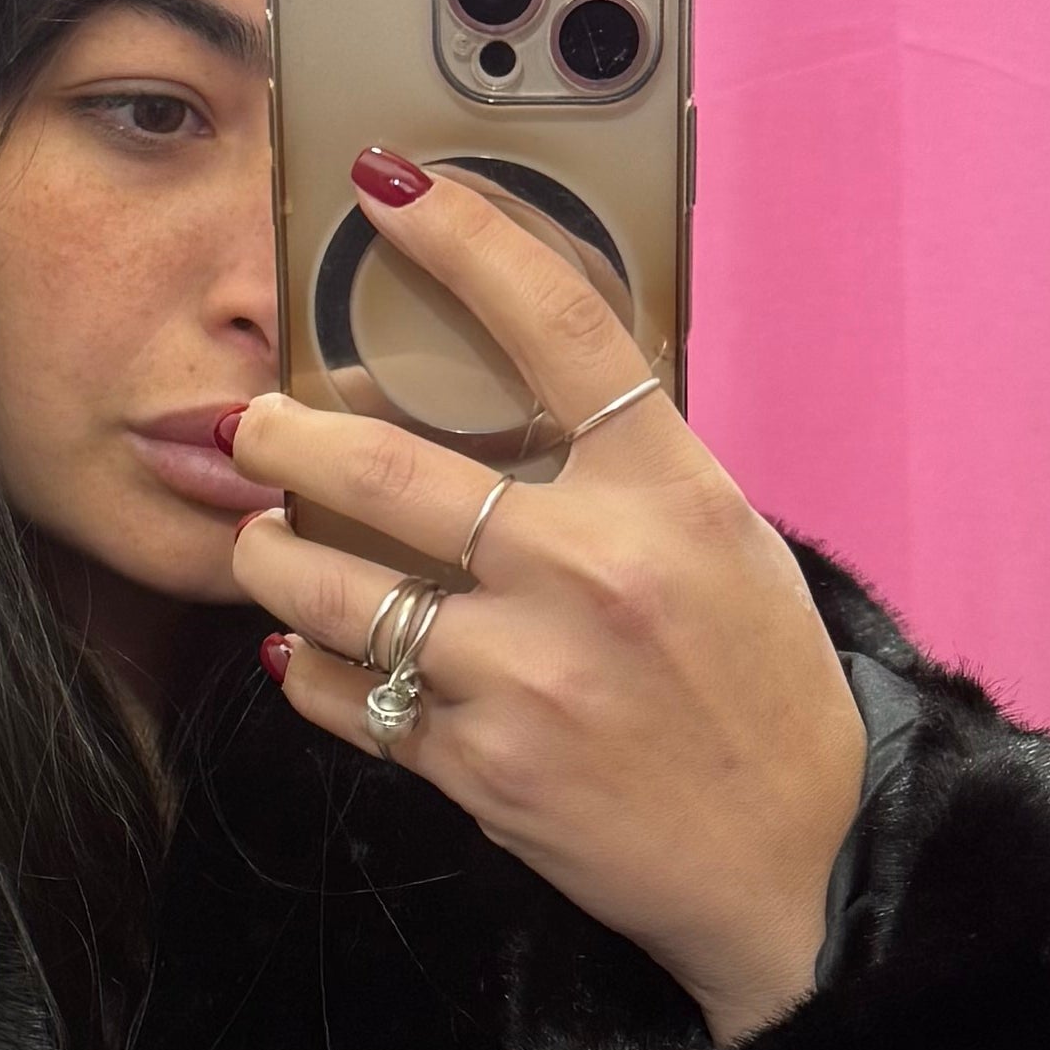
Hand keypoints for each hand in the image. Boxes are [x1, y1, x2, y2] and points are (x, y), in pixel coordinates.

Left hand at [229, 154, 866, 1044]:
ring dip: (272, 556)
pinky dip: (306, 672)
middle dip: (285, 436)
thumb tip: (515, 400)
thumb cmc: (765, 692)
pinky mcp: (477, 765)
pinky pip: (344, 698)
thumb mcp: (725, 545)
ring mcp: (522, 672)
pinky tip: (300, 654)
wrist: (796, 863)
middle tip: (253, 421)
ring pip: (331, 590)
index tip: (388, 186)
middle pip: (383, 466)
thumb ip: (628, 472)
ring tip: (262, 540)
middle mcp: (587, 570)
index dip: (464, 238)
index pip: (556, 325)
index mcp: (667, 493)